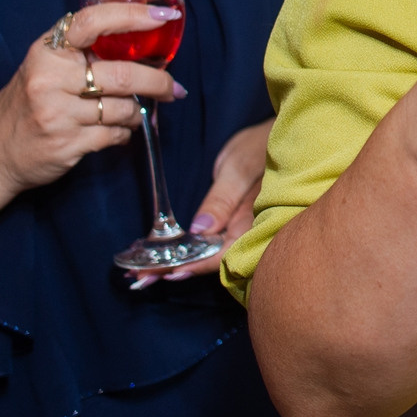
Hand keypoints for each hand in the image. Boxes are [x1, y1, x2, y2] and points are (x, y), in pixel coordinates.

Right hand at [0, 2, 182, 196]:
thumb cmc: (30, 101)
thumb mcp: (47, 65)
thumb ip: (85, 50)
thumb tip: (147, 39)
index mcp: (48, 51)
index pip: (93, 21)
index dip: (133, 15)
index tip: (165, 17)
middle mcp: (49, 79)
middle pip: (123, 74)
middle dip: (157, 82)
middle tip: (173, 88)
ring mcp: (55, 113)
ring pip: (123, 108)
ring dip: (136, 113)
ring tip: (131, 113)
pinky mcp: (64, 144)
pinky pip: (114, 135)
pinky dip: (123, 133)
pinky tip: (115, 131)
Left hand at [141, 118, 272, 284]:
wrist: (273, 138)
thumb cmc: (259, 146)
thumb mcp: (238, 167)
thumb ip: (221, 200)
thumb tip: (200, 231)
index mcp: (254, 220)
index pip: (225, 253)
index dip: (197, 265)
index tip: (168, 272)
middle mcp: (247, 230)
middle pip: (214, 260)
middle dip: (178, 270)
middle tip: (143, 279)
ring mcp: (239, 228)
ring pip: (209, 254)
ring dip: (178, 263)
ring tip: (145, 273)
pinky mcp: (232, 224)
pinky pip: (210, 243)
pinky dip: (187, 251)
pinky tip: (166, 256)